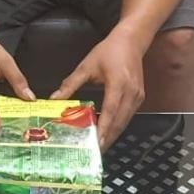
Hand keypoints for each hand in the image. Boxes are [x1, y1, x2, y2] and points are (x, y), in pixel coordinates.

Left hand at [50, 28, 144, 149]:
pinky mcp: (139, 98)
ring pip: (124, 122)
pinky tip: (106, 132)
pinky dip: (117, 126)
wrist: (131, 41)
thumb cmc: (108, 51)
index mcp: (118, 84)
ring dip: (112, 134)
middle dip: (107, 138)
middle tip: (94, 153)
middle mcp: (131, 93)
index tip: (96, 143)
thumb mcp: (86, 66)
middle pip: (119, 122)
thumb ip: (70, 84)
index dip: (103, 128)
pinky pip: (127, 116)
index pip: (110, 111)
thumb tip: (54, 98)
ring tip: (99, 147)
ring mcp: (138, 97)